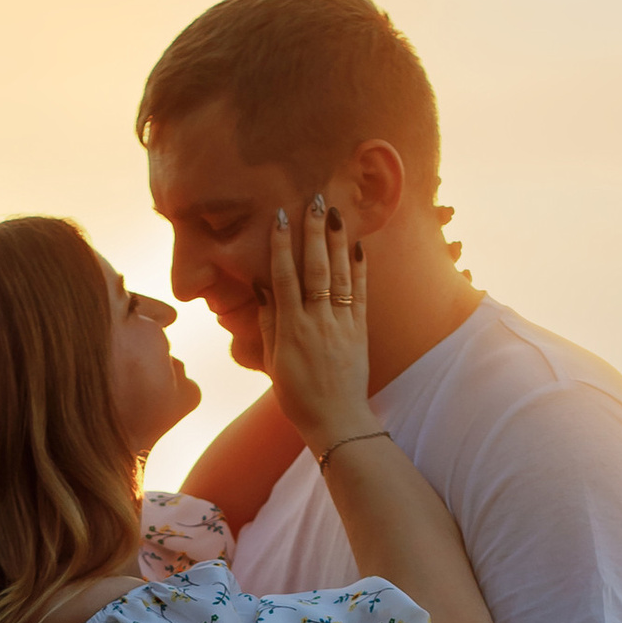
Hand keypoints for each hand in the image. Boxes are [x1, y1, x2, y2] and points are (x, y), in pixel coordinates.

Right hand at [259, 195, 373, 459]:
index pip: (285, 278)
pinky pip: (359, 294)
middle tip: (314, 200)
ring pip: (339, 276)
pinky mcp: (360, 331)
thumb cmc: (299, 396)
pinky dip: (359, 269)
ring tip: (335, 212)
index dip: (281, 246)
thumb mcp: (274, 362)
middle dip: (314, 233)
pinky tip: (357, 245)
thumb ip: (268, 323)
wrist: (337, 421)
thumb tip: (261, 286)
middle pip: (315, 269)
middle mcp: (318, 322)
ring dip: (337, 242)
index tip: (280, 217)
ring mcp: (342, 325)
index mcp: (292, 330)